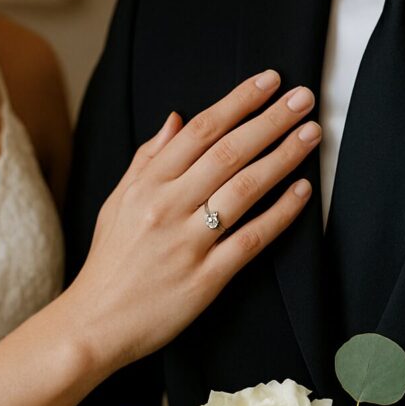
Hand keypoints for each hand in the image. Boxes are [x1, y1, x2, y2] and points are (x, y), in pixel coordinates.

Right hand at [64, 70, 319, 370]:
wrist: (93, 324)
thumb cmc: (109, 263)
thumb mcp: (116, 202)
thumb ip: (147, 159)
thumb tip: (174, 118)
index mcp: (147, 185)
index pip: (200, 130)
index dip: (238, 101)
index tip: (269, 81)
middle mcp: (167, 206)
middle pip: (228, 151)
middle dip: (270, 120)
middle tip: (304, 98)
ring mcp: (188, 242)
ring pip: (243, 188)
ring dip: (282, 157)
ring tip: (311, 134)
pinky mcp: (206, 277)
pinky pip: (250, 238)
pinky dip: (279, 213)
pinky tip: (302, 191)